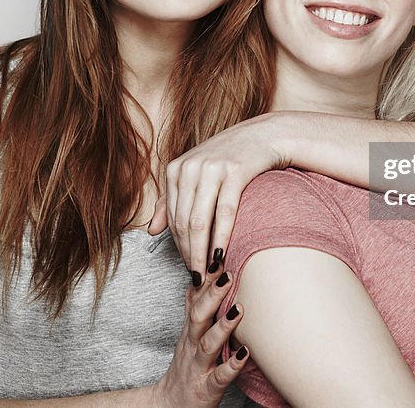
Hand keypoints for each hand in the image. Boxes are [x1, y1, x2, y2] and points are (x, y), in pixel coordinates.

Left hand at [148, 113, 288, 277]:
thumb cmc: (227, 159)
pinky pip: (224, 213)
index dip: (178, 246)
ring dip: (201, 252)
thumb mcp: (194, 174)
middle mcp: (189, 168)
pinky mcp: (235, 172)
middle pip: (184, 222)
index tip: (188, 266)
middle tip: (197, 277)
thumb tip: (151, 231)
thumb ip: (170, 201)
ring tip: (206, 273)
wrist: (263, 136)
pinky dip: (221, 238)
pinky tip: (221, 255)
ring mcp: (212, 169)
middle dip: (189, 254)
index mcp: (175, 169)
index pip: (173, 218)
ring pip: (200, 221)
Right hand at [151, 267, 248, 406]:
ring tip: (238, 309)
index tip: (217, 256)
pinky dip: (232, 365)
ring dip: (223, 326)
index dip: (206, 279)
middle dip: (212, 295)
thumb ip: (195, 306)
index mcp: (190, 330)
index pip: (195, 299)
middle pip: (198, 316)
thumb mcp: (188, 334)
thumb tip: (202, 275)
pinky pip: (220, 376)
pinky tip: (245, 353)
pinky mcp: (207, 388)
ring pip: (208, 344)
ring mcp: (198, 366)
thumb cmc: (187, 366)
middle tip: (227, 274)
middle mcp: (192, 345)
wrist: (170, 406)